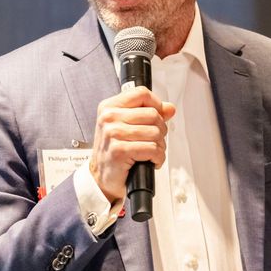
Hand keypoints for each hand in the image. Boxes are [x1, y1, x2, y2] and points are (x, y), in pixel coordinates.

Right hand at [88, 86, 175, 201]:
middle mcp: (109, 117)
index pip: (142, 93)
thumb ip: (148, 114)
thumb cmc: (114, 151)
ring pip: (155, 133)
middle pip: (153, 114)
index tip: (157, 116)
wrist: (101, 177)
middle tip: (153, 141)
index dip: (156, 104)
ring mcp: (113, 134)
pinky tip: (150, 161)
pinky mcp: (119, 150)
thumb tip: (169, 108)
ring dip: (160, 146)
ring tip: (151, 153)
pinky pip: (152, 149)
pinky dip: (157, 158)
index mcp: (110, 107)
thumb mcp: (127, 127)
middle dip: (160, 130)